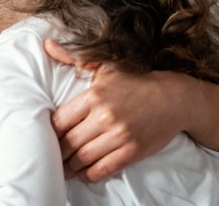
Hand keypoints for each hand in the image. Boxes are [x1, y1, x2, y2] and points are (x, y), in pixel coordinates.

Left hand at [46, 40, 182, 181]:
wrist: (174, 98)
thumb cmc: (134, 81)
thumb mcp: (103, 66)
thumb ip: (72, 58)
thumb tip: (47, 44)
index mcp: (93, 96)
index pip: (60, 120)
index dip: (49, 132)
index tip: (44, 137)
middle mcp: (105, 116)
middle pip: (69, 142)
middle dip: (57, 153)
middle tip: (49, 158)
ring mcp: (119, 135)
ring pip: (84, 157)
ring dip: (70, 166)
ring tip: (63, 169)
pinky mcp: (132, 151)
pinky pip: (104, 168)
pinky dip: (90, 174)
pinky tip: (83, 173)